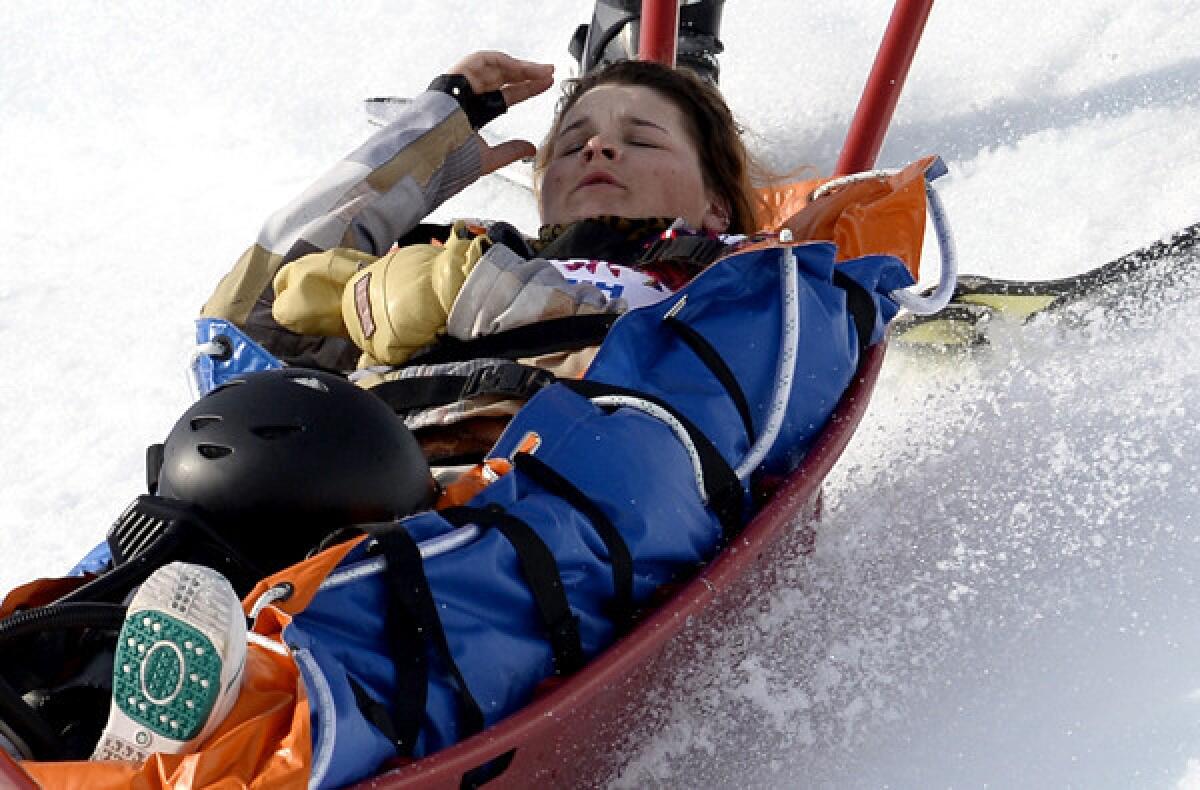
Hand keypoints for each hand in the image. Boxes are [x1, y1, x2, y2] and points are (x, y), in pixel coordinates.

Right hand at [447, 51, 553, 174]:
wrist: (431, 158)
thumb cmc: (451, 163)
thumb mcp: (488, 158)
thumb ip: (510, 152)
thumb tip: (531, 149)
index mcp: (474, 113)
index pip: (505, 95)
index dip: (526, 89)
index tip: (546, 84)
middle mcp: (468, 96)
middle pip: (502, 78)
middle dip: (527, 73)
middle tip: (548, 72)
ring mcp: (460, 85)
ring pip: (493, 67)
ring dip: (519, 66)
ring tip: (541, 70)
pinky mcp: (454, 76)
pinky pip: (479, 60)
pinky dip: (501, 61)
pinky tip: (520, 67)